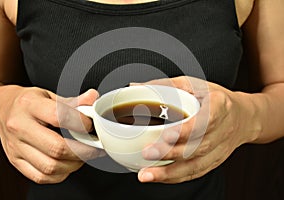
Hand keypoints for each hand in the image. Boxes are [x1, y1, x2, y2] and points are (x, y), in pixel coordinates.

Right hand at [0, 86, 104, 183]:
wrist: (1, 110)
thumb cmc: (28, 103)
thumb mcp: (49, 95)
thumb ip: (72, 101)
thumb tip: (93, 98)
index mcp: (29, 105)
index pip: (59, 117)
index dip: (81, 124)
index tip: (91, 126)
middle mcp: (20, 127)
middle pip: (56, 147)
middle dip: (83, 150)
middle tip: (95, 147)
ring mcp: (16, 147)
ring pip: (50, 166)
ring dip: (74, 164)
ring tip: (83, 156)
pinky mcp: (15, 161)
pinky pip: (41, 176)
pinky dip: (60, 174)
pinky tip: (68, 164)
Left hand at [132, 76, 258, 182]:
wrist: (243, 116)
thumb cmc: (215, 98)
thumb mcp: (194, 84)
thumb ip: (166, 85)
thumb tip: (135, 87)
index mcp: (219, 106)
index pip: (205, 121)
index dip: (187, 130)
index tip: (167, 135)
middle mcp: (223, 130)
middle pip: (198, 147)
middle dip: (171, 153)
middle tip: (147, 153)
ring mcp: (220, 149)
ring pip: (196, 165)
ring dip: (170, 172)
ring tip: (147, 174)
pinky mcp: (215, 161)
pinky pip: (196, 172)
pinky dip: (176, 177)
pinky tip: (159, 177)